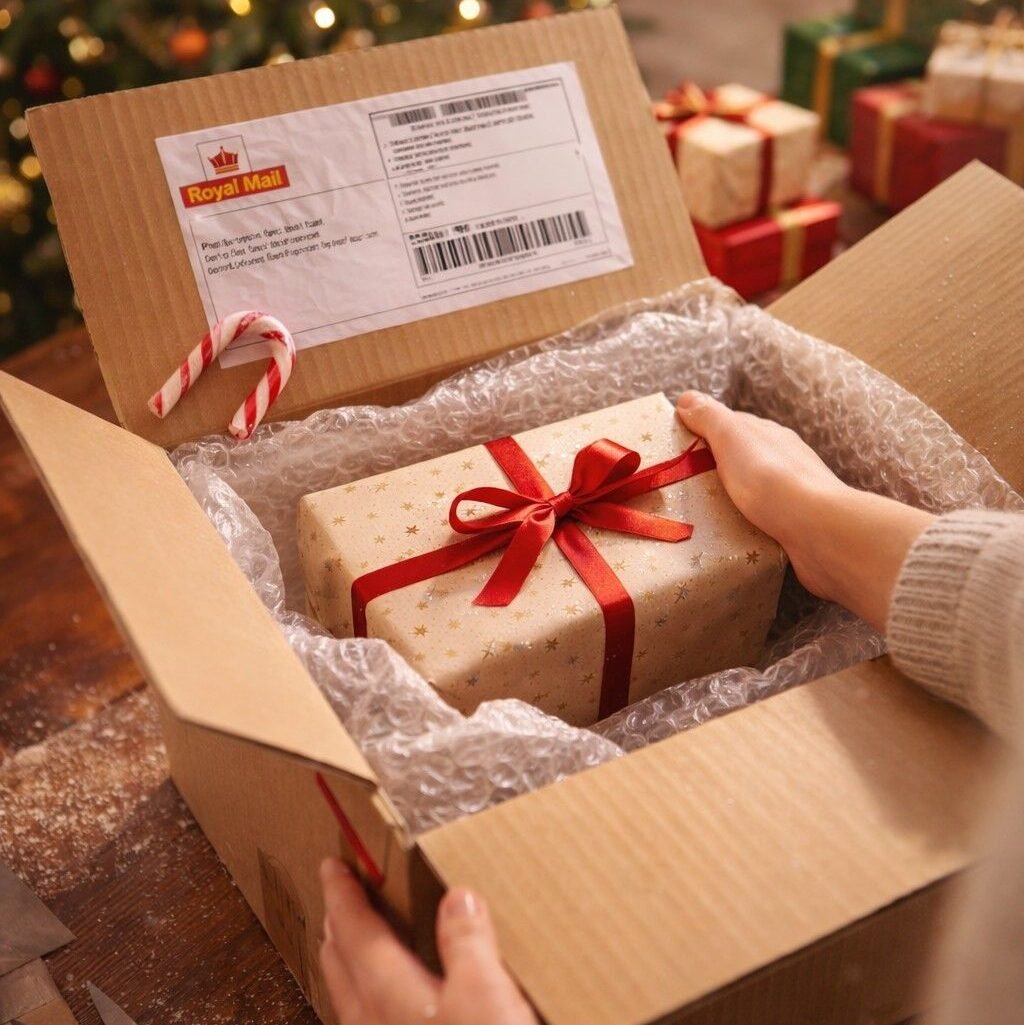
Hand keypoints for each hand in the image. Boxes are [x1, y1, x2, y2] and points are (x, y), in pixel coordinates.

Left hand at [319, 858, 537, 1024]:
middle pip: (345, 971)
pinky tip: (389, 1012)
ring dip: (349, 967)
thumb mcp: (487, 997)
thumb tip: (458, 897)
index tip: (331, 866)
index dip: (345, 898)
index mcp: (393, 999)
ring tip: (351, 948)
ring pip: (354, 1004)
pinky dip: (370, 1002)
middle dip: (338, 932)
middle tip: (335, 902)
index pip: (359, 936)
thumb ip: (468, 944)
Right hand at [676, 391, 933, 632]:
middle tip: (683, 486)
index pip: (731, 425)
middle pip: (741, 457)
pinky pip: (764, 517)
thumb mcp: (732, 439)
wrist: (818, 529)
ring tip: (704, 513)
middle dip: (715, 467)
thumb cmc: (770, 479)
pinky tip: (734, 530)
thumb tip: (687, 397)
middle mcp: (783, 457)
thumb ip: (710, 418)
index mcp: (768, 434)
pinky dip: (747, 520)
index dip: (704, 433)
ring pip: (753, 489)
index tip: (677, 450)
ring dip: (731, 496)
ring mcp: (793, 491)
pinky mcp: (796, 522)